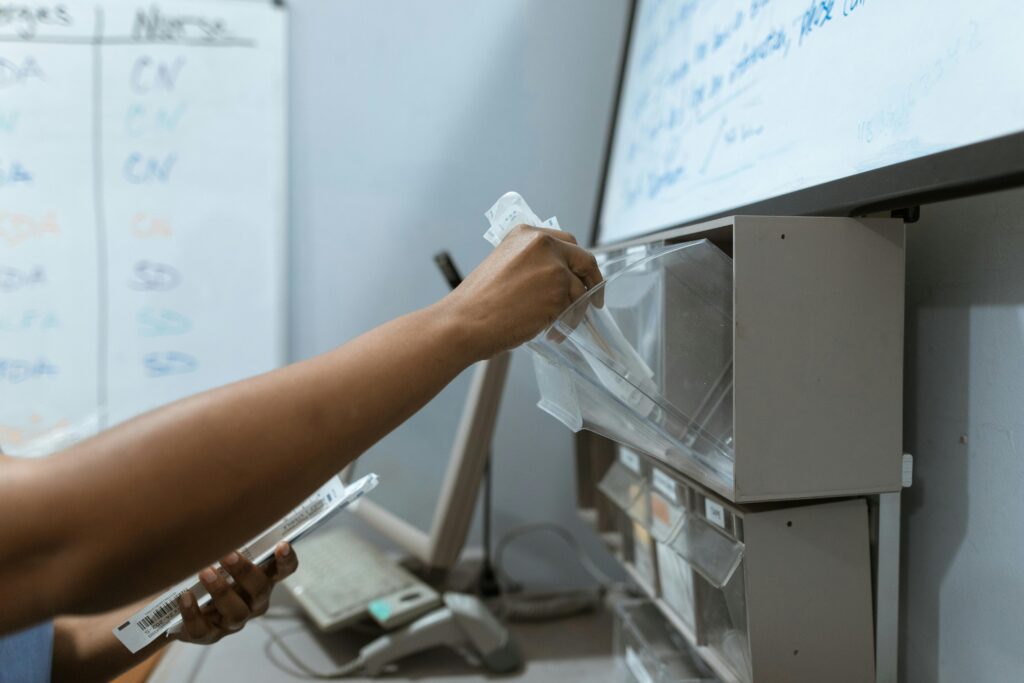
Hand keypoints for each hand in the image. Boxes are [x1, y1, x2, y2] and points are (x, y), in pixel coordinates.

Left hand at [174, 541, 297, 644]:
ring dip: (222, 592)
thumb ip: (226, 540)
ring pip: (237, 612)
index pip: (283, 571)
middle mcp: (253, 602)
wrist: (177, 609)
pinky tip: (184, 596)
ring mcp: (232, 621)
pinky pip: (204, 629)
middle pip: (260, 590)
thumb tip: (220, 511)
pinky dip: (193, 612)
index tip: (282, 544)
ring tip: (204, 573)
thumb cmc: (206, 572)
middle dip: (245, 572)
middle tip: (227, 555)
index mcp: (261, 580)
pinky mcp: (209, 635)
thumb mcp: (219, 556)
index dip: (286, 560)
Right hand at [442, 225, 602, 358]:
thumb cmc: (477, 304)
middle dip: (591, 281)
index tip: (580, 276)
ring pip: (580, 290)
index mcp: (525, 235)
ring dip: (574, 310)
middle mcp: (542, 244)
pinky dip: (568, 323)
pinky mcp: (559, 291)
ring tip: (556, 328)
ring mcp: (553, 267)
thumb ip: (530, 264)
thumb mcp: (503, 266)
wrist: (465, 322)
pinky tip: (551, 333)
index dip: (576, 263)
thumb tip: (556, 279)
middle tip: (592, 300)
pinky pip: (575, 309)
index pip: (565, 243)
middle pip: (583, 260)